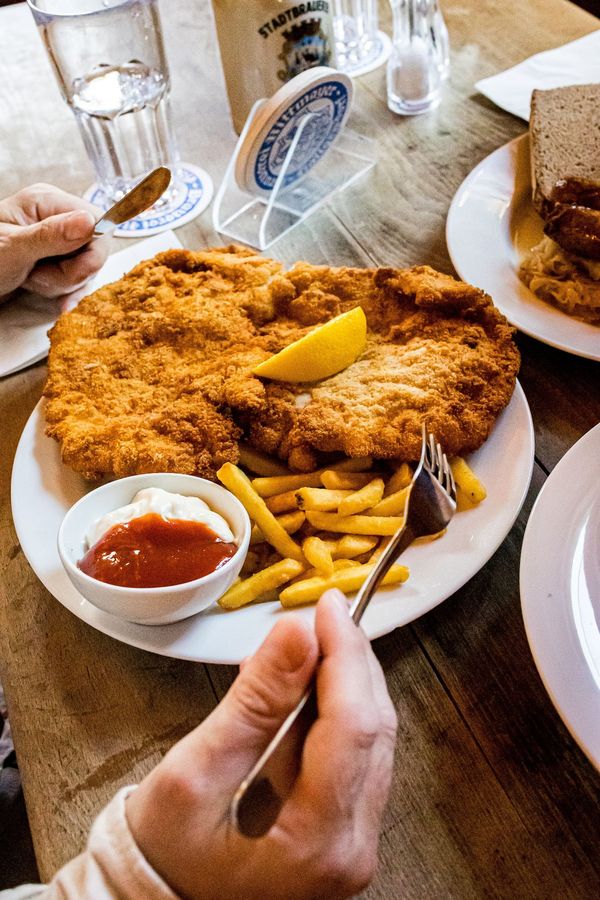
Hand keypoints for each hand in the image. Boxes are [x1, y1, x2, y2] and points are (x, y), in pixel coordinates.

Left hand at [0, 183, 108, 300]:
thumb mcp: (11, 248)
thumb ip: (50, 236)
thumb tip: (89, 222)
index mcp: (46, 201)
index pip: (97, 221)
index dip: (91, 251)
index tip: (69, 268)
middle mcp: (57, 217)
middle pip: (95, 249)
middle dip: (72, 273)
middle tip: (39, 277)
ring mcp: (59, 240)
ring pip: (87, 268)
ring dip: (63, 284)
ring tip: (32, 281)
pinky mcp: (58, 261)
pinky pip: (79, 279)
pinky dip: (66, 292)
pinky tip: (50, 297)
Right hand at [126, 590, 396, 899]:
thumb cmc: (166, 856)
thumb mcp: (195, 774)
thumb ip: (253, 702)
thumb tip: (296, 634)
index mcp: (318, 843)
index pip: (354, 727)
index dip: (344, 655)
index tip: (328, 607)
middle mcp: (353, 849)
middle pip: (374, 729)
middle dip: (348, 661)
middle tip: (320, 616)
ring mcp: (355, 843)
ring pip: (371, 738)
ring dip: (343, 682)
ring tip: (304, 647)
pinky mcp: (346, 831)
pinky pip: (354, 755)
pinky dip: (332, 711)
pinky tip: (301, 687)